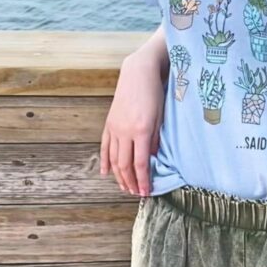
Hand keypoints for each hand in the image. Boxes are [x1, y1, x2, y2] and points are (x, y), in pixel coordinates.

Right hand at [99, 48, 165, 197]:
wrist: (138, 73)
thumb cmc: (154, 93)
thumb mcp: (161, 117)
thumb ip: (156, 140)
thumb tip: (152, 159)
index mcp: (141, 130)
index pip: (140, 163)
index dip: (143, 180)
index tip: (146, 192)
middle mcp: (125, 131)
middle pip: (125, 165)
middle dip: (131, 182)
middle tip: (136, 193)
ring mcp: (115, 127)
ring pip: (114, 158)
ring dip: (119, 175)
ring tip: (125, 187)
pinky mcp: (109, 123)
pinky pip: (105, 146)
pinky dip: (105, 161)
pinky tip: (105, 172)